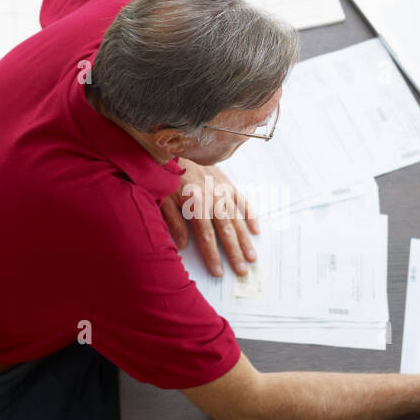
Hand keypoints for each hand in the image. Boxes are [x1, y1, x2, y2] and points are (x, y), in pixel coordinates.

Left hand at [161, 159, 259, 276]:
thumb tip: (183, 246)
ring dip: (245, 238)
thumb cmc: (166, 176)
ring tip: (252, 256)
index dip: (213, 255)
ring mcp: (222, 189)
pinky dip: (250, 214)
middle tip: (242, 270)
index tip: (218, 272)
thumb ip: (173, 223)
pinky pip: (242, 200)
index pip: (206, 235)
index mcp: (196, 203)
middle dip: (234, 252)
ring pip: (237, 218)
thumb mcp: (163, 200)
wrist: (174, 147)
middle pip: (226, 230)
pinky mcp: (227, 182)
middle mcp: (213, 197)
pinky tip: (256, 229)